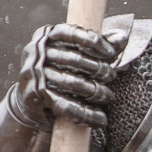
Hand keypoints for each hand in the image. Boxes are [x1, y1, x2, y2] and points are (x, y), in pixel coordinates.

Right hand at [13, 23, 130, 131]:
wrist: (30, 101)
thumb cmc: (59, 71)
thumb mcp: (76, 53)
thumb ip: (99, 45)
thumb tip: (122, 37)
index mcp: (47, 35)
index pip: (72, 33)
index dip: (94, 42)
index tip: (111, 53)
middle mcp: (37, 52)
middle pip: (74, 59)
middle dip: (98, 68)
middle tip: (111, 75)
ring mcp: (34, 75)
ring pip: (71, 82)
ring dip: (95, 91)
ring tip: (108, 96)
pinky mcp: (35, 97)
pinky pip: (65, 105)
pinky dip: (86, 113)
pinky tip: (100, 118)